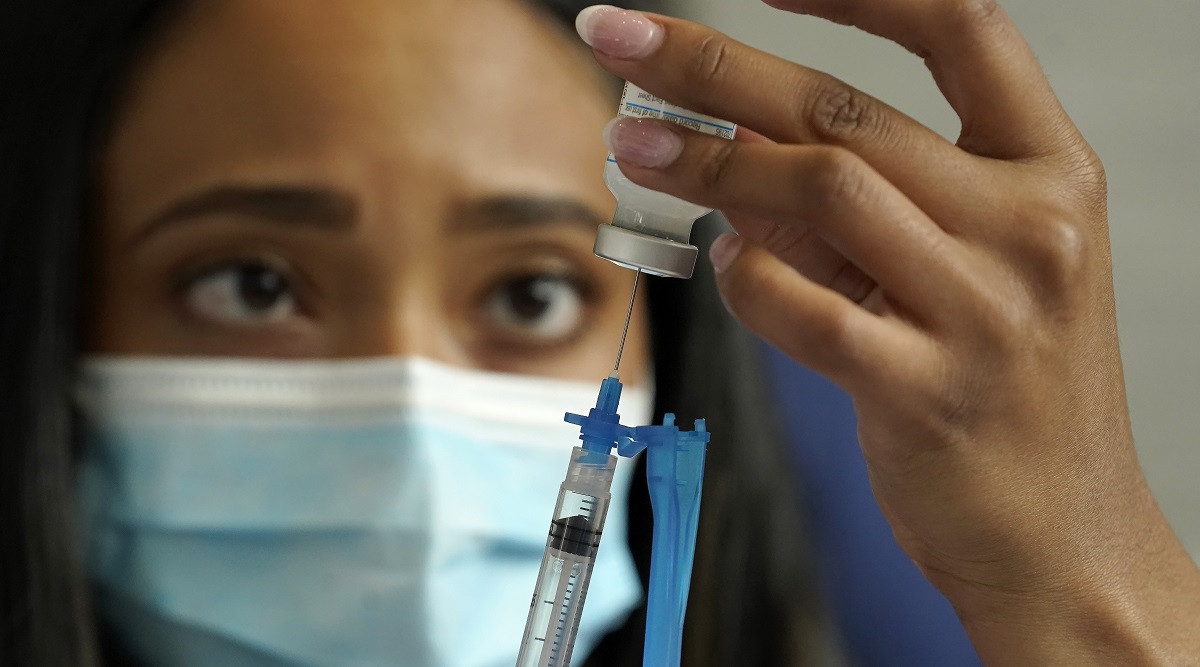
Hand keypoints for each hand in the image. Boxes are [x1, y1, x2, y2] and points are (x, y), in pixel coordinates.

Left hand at [577, 2, 1199, 661]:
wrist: (1062, 536)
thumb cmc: (1010, 392)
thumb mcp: (967, 273)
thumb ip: (864, 206)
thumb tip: (738, 145)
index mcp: (1052, 174)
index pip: (962, 27)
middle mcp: (1028, 228)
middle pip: (846, 111)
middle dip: (714, 66)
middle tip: (623, 38)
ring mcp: (983, 312)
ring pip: (816, 192)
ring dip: (705, 164)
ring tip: (631, 146)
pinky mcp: (925, 392)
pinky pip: (799, 307)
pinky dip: (741, 277)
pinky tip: (719, 265)